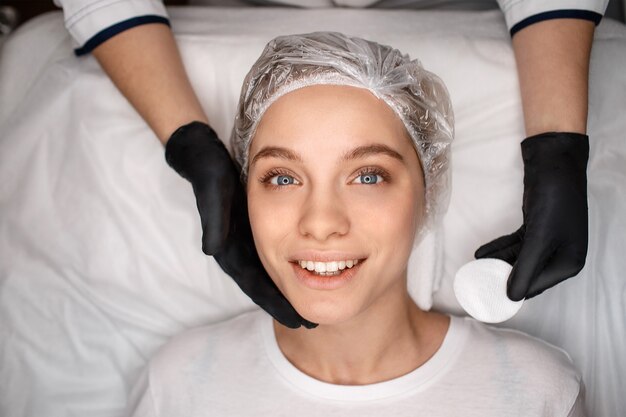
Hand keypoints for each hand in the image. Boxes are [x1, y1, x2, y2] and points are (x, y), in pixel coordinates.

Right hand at [165, 122, 315, 328]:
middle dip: (285, 305)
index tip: (297, 320)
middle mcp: (236, 249)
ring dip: (287, 290)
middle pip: (264, 285)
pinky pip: (272, 256)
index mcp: (228, 246)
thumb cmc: (210, 173)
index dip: (275, 303)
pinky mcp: (250, 230)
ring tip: (311, 306)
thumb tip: (210, 249)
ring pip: (269, 273)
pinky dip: (285, 269)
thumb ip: (213, 219)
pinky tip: (302, 275)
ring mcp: (244, 242)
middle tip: (312, 324)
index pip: (254, 284)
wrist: (202, 157)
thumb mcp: (213, 191)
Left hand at [475, 132, 588, 300]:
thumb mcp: (539, 239)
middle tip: (477, 283)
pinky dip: (499, 249)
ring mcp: (548, 241)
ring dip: (497, 263)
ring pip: (518, 259)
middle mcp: (560, 255)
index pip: (536, 286)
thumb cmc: (554, 201)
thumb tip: (512, 297)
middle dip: (502, 277)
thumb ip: (525, 269)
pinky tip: (481, 253)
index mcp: (569, 262)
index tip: (488, 296)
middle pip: (527, 273)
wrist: (553, 165)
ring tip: (474, 269)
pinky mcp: (535, 228)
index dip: (512, 291)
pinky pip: (515, 245)